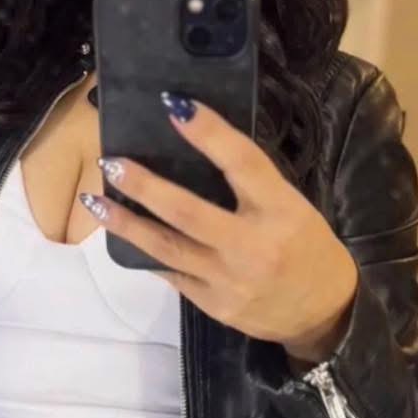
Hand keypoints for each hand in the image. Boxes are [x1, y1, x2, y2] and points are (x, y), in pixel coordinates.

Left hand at [80, 93, 358, 361]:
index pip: (241, 163)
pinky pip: (171, 273)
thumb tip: (197, 145)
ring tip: (94, 201)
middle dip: (144, 187)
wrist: (323, 313)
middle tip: (112, 162)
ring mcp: (229, 281)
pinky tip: (122, 236)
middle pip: (188, 212)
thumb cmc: (305, 246)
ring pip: (167, 248)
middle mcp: (253, 246)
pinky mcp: (214, 306)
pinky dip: (144, 253)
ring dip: (125, 223)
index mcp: (281, 210)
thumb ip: (249, 184)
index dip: (208, 133)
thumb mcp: (290, 205)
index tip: (173, 105)